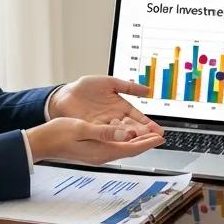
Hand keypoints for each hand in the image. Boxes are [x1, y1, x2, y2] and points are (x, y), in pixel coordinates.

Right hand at [25, 117, 164, 164]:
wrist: (41, 143)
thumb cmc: (58, 135)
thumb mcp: (83, 128)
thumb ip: (106, 132)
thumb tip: (126, 134)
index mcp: (102, 151)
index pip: (132, 148)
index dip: (148, 142)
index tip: (160, 137)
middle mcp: (101, 156)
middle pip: (130, 150)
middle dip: (146, 142)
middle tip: (159, 136)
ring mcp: (96, 155)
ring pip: (123, 149)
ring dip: (136, 142)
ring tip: (147, 134)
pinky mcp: (92, 151)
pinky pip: (114, 147)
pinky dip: (124, 141)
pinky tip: (126, 135)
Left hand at [46, 76, 162, 134]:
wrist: (64, 95)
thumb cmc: (85, 88)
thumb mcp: (110, 83)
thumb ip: (128, 87)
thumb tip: (147, 90)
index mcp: (121, 107)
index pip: (138, 117)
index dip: (148, 124)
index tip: (158, 130)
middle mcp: (114, 119)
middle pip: (131, 128)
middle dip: (143, 133)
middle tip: (154, 138)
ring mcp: (104, 125)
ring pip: (120, 133)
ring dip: (130, 137)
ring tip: (141, 140)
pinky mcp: (93, 129)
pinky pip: (105, 134)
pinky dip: (114, 137)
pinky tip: (122, 139)